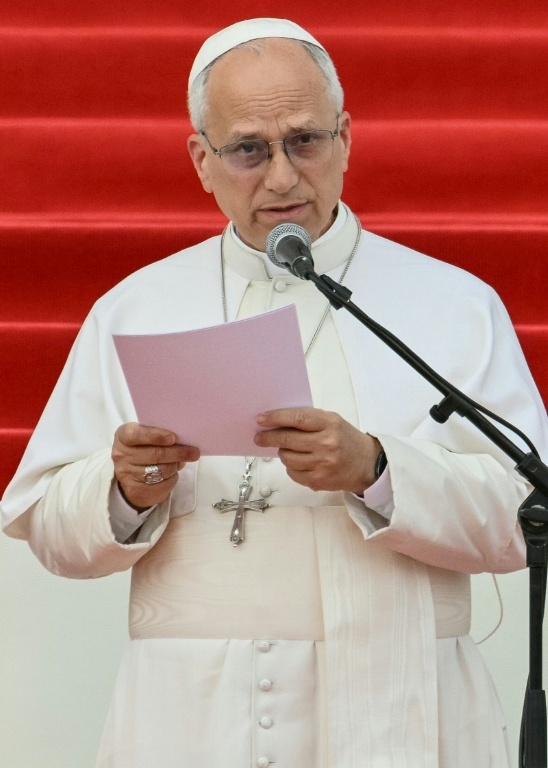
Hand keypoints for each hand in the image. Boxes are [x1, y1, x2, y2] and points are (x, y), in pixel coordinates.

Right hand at [112, 423, 199, 509]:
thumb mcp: (146, 437)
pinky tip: (173, 473)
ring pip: (160, 470)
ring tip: (181, 462)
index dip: (155, 436)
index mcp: (124, 436)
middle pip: (155, 454)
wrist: (131, 472)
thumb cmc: (144, 448)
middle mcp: (121, 455)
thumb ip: (160, 434)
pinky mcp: (134, 490)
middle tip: (194, 452)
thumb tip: (184, 439)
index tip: (173, 438)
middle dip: (178, 453)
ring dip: (176, 466)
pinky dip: (172, 478)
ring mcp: (126, 474)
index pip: (137, 434)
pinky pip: (161, 484)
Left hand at [254, 407, 381, 493]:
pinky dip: (292, 466)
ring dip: (283, 453)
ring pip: (287, 458)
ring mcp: (322, 464)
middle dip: (269, 438)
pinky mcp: (317, 481)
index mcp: (330, 424)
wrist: (367, 464)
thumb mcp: (332, 421)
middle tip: (259, 437)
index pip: (296, 418)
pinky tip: (301, 462)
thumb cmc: (346, 439)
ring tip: (290, 449)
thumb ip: (308, 420)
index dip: (275, 418)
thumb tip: (276, 422)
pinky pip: (293, 472)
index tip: (260, 419)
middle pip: (287, 440)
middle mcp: (326, 444)